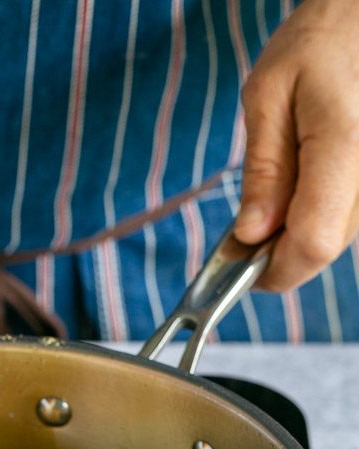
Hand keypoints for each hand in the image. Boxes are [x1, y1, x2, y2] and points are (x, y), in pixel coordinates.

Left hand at [234, 0, 358, 290]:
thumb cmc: (320, 41)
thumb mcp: (268, 94)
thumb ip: (262, 170)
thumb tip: (250, 235)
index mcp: (344, 144)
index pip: (312, 242)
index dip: (272, 269)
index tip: (239, 266)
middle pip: (325, 248)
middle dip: (279, 255)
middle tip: (245, 235)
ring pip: (338, 238)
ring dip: (297, 236)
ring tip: (272, 200)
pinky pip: (348, 219)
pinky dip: (316, 217)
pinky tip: (298, 189)